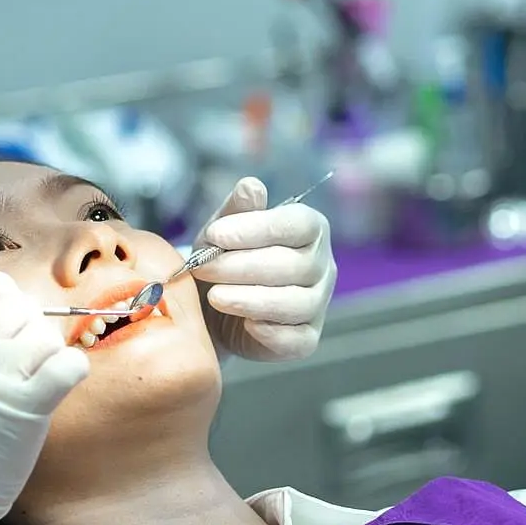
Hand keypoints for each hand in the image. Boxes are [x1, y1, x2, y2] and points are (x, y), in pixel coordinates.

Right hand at [0, 262, 88, 524]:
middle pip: (20, 308)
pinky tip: (54, 389)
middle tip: (11, 372)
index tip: (0, 334)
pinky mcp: (26, 407)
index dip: (2, 304)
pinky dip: (70, 373)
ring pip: (46, 336)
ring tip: (23, 390)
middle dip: (24, 334)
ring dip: (45, 360)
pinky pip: (69, 364)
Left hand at [192, 177, 335, 361]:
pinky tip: (246, 324)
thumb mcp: (222, 231)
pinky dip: (271, 333)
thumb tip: (251, 186)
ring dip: (251, 300)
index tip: (216, 234)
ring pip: (296, 302)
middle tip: (203, 268)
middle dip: (242, 266)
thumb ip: (237, 210)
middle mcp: (322, 265)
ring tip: (215, 296)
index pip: (297, 224)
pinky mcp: (306, 338)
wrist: (211, 308)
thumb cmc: (223, 260)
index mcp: (309, 230)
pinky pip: (296, 339)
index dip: (256, 229)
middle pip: (295, 265)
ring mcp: (318, 304)